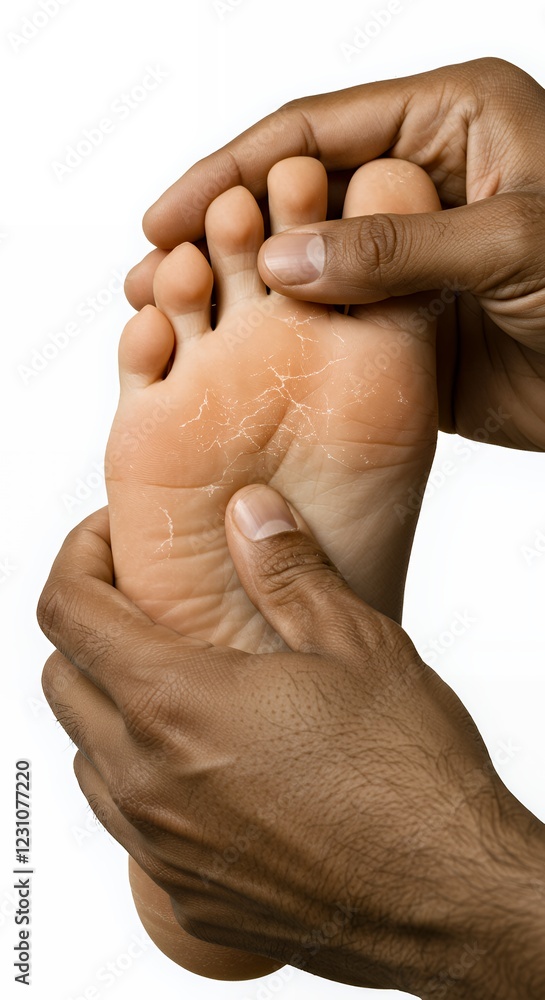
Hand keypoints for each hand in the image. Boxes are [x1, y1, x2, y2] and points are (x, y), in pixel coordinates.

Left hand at [39, 496, 544, 997]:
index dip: (78, 558)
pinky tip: (205, 763)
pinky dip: (140, 776)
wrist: (448, 899)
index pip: (68, 613)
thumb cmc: (409, 776)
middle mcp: (148, 782)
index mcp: (177, 704)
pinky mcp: (186, 893)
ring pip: (87, 756)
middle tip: (148, 605)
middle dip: (90, 626)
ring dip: (110, 705)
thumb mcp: (355, 644)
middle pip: (63, 680)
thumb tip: (250, 512)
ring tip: (180, 682)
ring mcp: (161, 846)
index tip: (112, 540)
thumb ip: (286, 571)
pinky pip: (127, 822)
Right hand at [126, 57, 544, 450]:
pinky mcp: (403, 326)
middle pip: (294, 196)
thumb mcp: (515, 243)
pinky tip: (229, 356)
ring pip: (303, 267)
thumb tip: (280, 259)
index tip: (168, 216)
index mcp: (448, 122)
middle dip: (220, 232)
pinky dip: (280, 340)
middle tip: (151, 271)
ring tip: (165, 316)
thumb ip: (397, 248)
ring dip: (239, 291)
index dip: (234, 172)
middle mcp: (416, 184)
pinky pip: (329, 327)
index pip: (312, 132)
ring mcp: (406, 260)